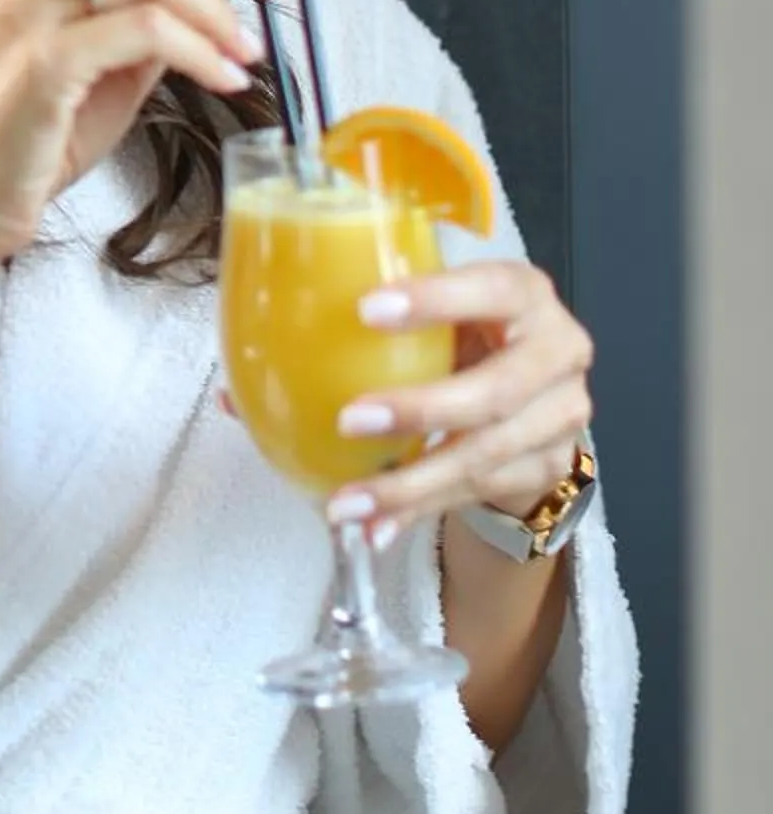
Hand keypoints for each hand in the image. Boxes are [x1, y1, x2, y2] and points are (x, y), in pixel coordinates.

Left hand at [313, 260, 594, 541]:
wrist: (531, 399)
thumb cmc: (466, 341)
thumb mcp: (440, 315)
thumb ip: (374, 327)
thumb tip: (252, 376)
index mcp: (524, 294)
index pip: (491, 287)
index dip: (436, 299)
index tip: (365, 310)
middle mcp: (557, 350)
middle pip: (496, 390)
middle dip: (421, 409)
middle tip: (349, 421)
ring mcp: (561, 415)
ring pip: (484, 454)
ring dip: (411, 483)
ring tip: (349, 503)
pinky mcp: (548, 465)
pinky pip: (478, 493)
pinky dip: (422, 510)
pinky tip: (377, 526)